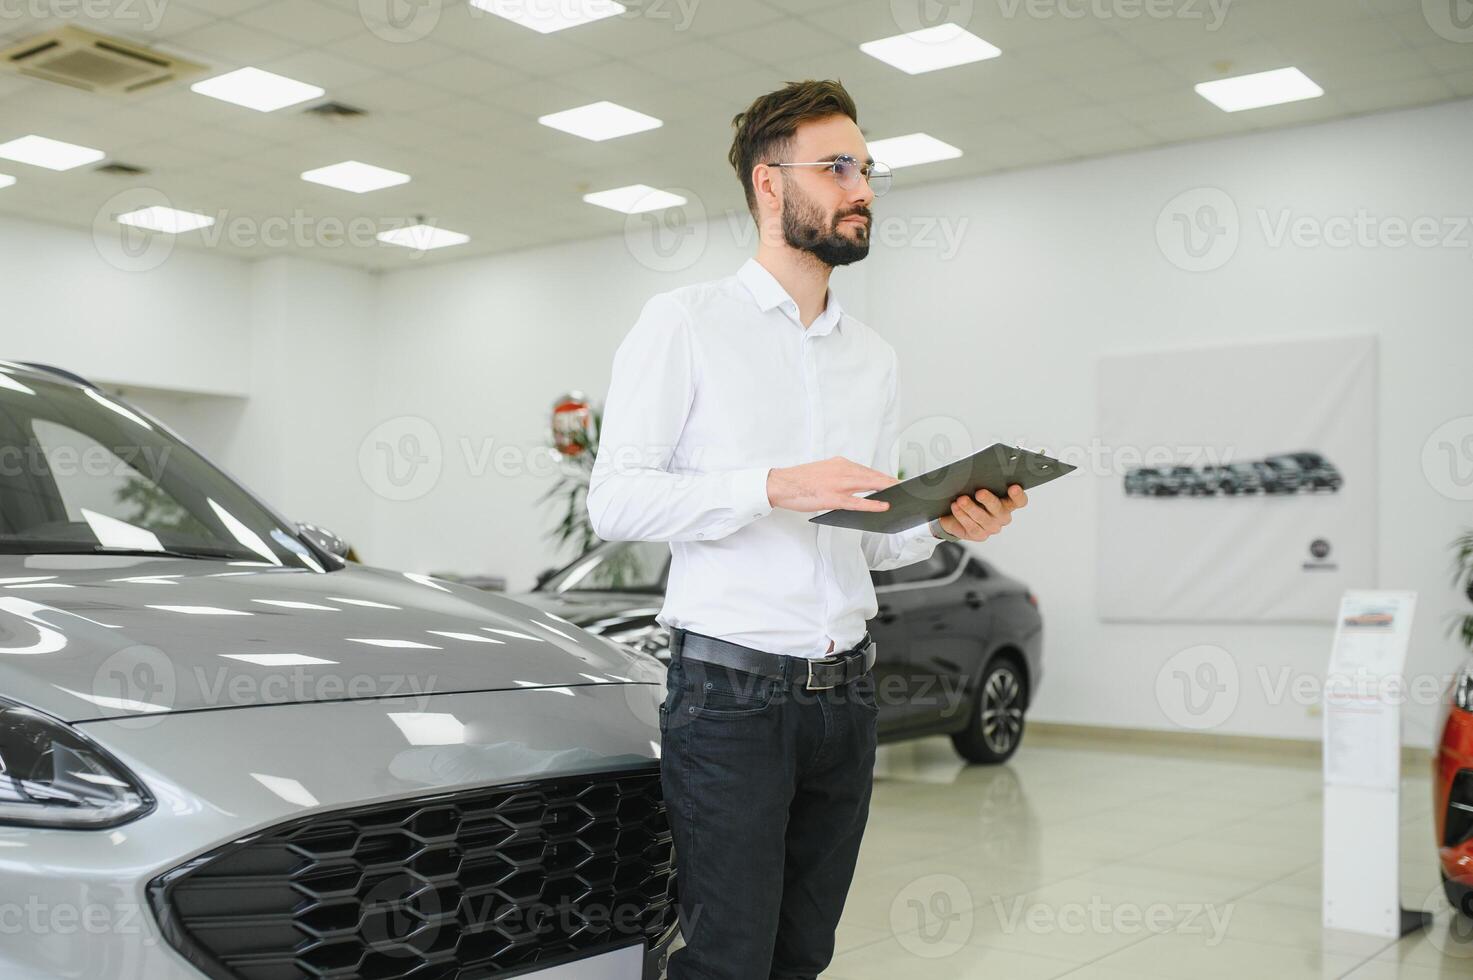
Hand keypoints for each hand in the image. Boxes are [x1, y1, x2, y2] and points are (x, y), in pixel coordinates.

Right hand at [766, 456, 897, 512]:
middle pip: (874, 476)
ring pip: (870, 485)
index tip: (896, 481)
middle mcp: (842, 470)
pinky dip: (873, 503)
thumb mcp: (824, 471)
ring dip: (888, 490)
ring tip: (902, 496)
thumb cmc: (800, 481)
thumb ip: (841, 476)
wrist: (780, 484)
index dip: (884, 477)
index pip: (868, 470)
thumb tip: (857, 484)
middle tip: (908, 488)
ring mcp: (838, 484)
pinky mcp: (832, 497)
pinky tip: (884, 506)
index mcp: (840, 463)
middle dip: (892, 482)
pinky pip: (858, 501)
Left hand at [936, 484, 1027, 541]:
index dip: (1018, 495)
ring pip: (983, 519)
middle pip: (1000, 509)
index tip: (1013, 487)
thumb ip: (983, 482)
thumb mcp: (978, 487)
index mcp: (1008, 503)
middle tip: (979, 492)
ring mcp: (992, 527)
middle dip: (989, 500)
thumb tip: (976, 474)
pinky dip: (962, 516)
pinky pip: (972, 526)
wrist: (955, 514)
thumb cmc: (971, 496)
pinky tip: (956, 507)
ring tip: (961, 500)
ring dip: (971, 508)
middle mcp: (1002, 516)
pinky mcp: (980, 535)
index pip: (1020, 501)